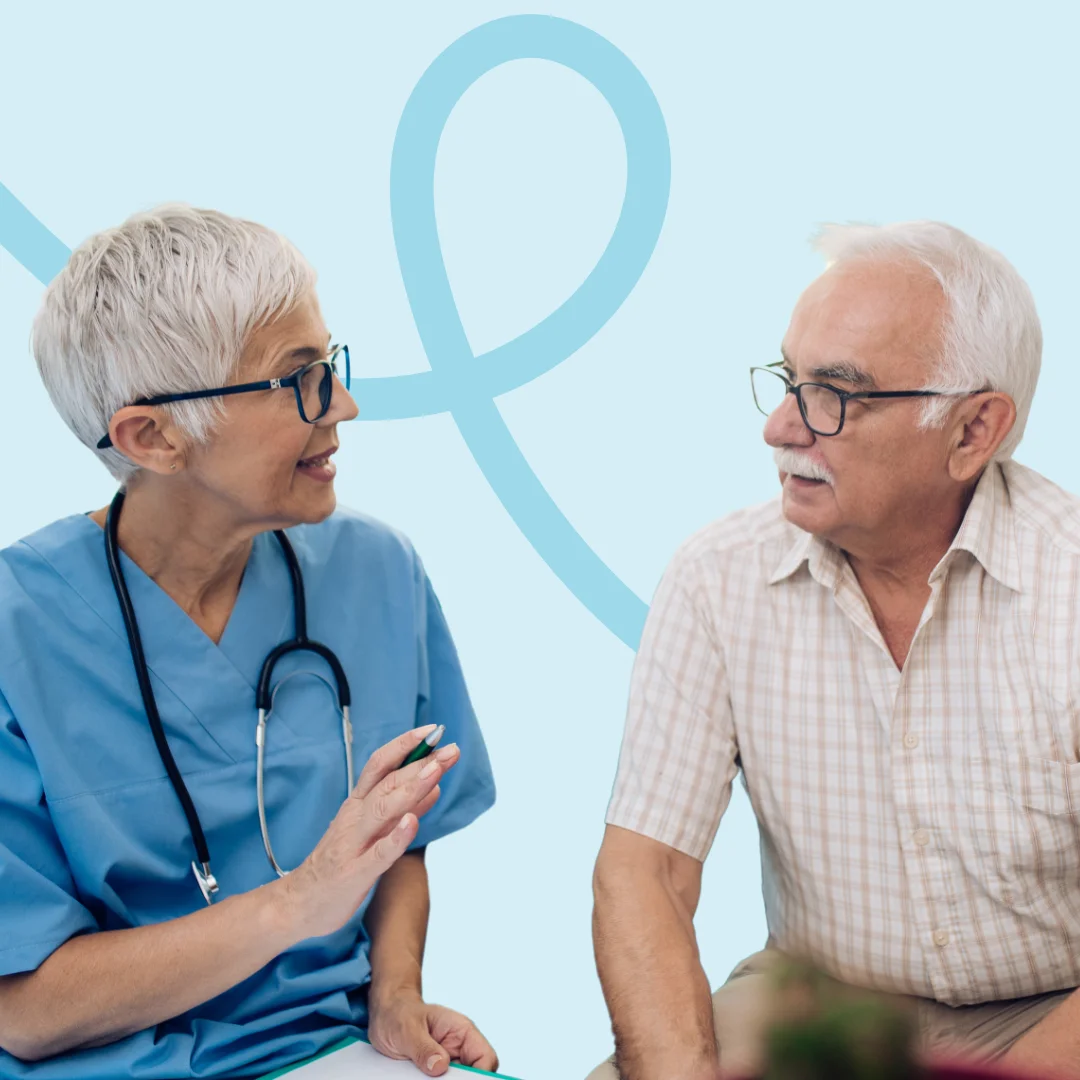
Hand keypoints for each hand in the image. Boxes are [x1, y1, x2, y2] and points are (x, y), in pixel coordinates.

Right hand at [273, 727, 460, 941]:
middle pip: (388, 782)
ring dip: (410, 789)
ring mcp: (353, 843)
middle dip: (420, 763)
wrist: (298, 903)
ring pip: (383, 809)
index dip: (406, 745)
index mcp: (358, 803)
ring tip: (435, 771)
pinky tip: (412, 823)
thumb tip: (435, 785)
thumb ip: (403, 807)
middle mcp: (355, 817)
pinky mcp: (354, 872)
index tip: (434, 731)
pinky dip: (396, 837)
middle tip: (450, 748)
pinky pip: (378, 853)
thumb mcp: (373, 829)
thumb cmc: (340, 862)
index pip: (382, 765)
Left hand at [368, 994, 498, 1075]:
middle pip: (475, 1075)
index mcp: (462, 1031)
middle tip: (437, 1079)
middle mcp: (460, 1048)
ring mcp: (448, 1063)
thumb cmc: (400, 1013)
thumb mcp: (407, 1028)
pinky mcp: (435, 1074)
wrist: (386, 1017)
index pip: (485, 1057)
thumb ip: (423, 1047)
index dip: (481, 1074)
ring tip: (422, 1075)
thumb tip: (440, 1066)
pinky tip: (417, 1078)